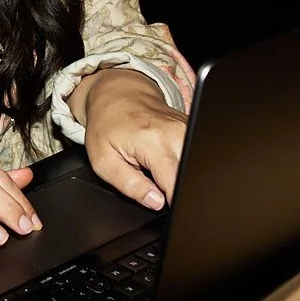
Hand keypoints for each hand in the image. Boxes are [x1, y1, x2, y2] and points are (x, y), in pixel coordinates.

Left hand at [77, 69, 187, 209]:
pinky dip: (182, 163)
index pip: (177, 184)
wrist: (116, 93)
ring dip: (180, 175)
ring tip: (156, 167)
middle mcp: (177, 133)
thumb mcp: (104, 161)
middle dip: (178, 188)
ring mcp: (187, 129)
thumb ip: (130, 186)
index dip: (174, 202)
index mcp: (154, 142)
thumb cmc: (106, 125)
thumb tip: (156, 202)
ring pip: (195, 166)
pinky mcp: (191, 129)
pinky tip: (166, 158)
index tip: (165, 206)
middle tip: (153, 181)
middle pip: (191, 175)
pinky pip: (193, 155)